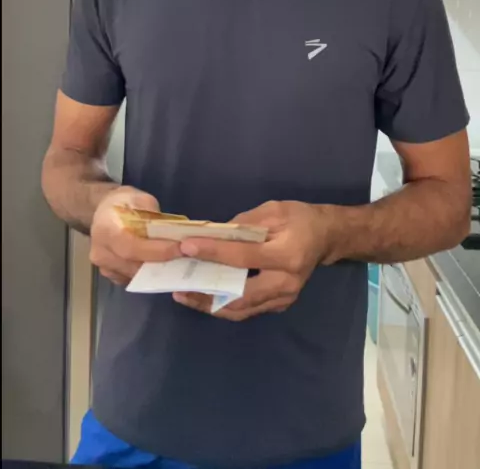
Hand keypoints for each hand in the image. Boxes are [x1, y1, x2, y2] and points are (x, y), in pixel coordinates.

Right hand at [90, 187, 181, 285]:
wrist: (104, 211)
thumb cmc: (124, 203)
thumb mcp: (141, 199)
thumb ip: (153, 216)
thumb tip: (172, 233)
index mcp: (106, 229)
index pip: (132, 246)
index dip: (156, 251)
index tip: (179, 249)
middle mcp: (101, 251)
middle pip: (134, 265)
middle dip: (161, 263)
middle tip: (184, 258)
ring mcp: (103, 266)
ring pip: (135, 275)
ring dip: (156, 271)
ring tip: (176, 262)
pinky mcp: (110, 274)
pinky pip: (132, 279)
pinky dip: (147, 275)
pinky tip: (160, 265)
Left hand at [173, 200, 331, 320]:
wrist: (326, 237)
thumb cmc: (299, 219)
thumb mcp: (272, 211)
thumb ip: (243, 225)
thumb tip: (213, 236)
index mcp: (286, 256)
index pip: (243, 257)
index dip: (212, 252)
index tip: (186, 247)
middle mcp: (285, 283)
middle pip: (239, 296)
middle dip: (206, 294)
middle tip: (179, 288)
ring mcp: (283, 298)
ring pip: (241, 309)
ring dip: (210, 305)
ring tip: (185, 295)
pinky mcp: (279, 305)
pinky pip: (247, 309)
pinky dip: (224, 304)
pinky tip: (206, 295)